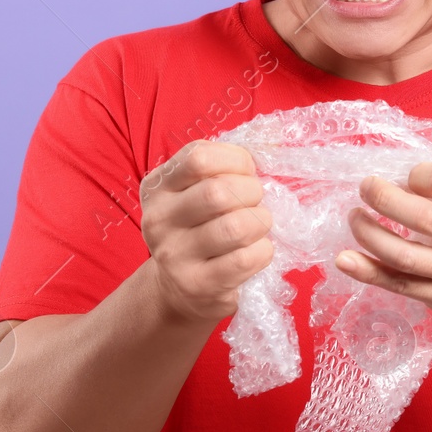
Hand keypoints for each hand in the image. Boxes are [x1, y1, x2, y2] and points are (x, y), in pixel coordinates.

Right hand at [138, 140, 274, 325]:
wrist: (179, 288)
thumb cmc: (201, 227)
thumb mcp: (198, 190)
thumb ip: (226, 165)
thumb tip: (274, 142)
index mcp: (158, 187)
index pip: (200, 157)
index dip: (237, 161)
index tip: (246, 173)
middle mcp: (158, 220)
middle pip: (219, 192)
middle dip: (253, 193)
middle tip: (256, 202)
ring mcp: (174, 256)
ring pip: (236, 227)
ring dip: (261, 222)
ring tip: (257, 227)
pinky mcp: (198, 285)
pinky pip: (245, 259)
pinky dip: (263, 251)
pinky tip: (256, 251)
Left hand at [335, 161, 431, 330]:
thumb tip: (407, 175)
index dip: (417, 175)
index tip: (408, 178)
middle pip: (422, 217)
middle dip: (383, 198)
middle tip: (365, 187)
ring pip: (405, 256)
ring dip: (369, 234)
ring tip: (354, 217)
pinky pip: (401, 285)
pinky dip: (369, 271)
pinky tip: (346, 259)